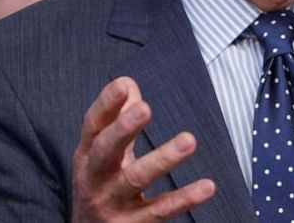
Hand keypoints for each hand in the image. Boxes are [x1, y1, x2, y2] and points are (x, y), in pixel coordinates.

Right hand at [71, 77, 215, 221]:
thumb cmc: (100, 186)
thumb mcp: (102, 154)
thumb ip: (116, 119)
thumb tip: (128, 84)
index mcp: (87, 156)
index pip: (93, 126)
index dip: (106, 105)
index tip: (123, 85)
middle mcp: (94, 179)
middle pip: (105, 151)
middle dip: (123, 129)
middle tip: (145, 108)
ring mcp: (112, 204)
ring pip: (135, 179)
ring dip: (162, 159)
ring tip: (189, 140)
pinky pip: (160, 211)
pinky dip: (184, 198)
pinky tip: (206, 186)